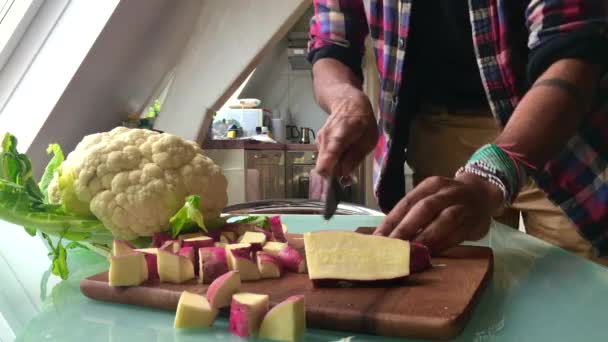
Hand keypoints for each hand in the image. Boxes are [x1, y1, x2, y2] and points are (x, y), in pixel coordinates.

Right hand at [315, 90, 377, 176]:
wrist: (347, 102)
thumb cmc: (362, 121)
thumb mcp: (368, 140)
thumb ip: (355, 158)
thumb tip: (344, 173)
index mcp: (338, 137)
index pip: (328, 158)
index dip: (328, 175)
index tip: (331, 187)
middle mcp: (325, 140)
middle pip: (325, 167)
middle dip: (336, 173)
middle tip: (351, 169)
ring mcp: (319, 141)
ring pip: (326, 164)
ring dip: (337, 166)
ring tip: (350, 153)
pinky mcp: (318, 143)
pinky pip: (326, 158)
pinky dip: (334, 160)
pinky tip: (344, 150)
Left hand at [373, 173, 503, 253]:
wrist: (482, 193)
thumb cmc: (446, 200)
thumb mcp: (430, 198)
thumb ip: (411, 214)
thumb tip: (385, 237)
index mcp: (430, 185)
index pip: (407, 202)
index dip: (392, 220)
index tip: (377, 238)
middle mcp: (446, 192)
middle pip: (424, 209)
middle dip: (406, 229)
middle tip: (391, 247)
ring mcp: (462, 206)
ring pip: (444, 220)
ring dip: (426, 238)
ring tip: (409, 253)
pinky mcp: (473, 222)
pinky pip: (457, 234)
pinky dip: (442, 245)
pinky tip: (429, 255)